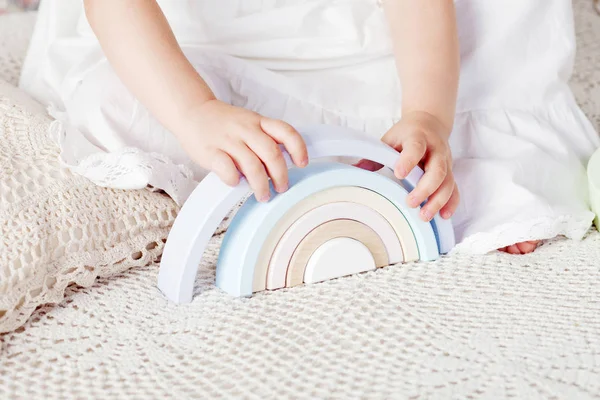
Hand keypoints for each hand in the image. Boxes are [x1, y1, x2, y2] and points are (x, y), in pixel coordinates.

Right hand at [177, 99, 307, 201]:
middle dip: (280, 175)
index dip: (298, 148)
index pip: (285, 131)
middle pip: (271, 153)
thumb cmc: (224, 123)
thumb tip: (284, 165)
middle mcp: (246, 129)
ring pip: (252, 164)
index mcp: (258, 122)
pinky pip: (226, 168)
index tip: (302, 164)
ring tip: (263, 196)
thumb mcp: (249, 122)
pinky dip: (234, 179)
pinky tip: (236, 184)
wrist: (192, 112)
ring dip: (261, 185)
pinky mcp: (210, 151)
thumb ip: (265, 138)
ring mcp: (228, 140)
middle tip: (282, 188)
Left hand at [355, 111, 458, 221]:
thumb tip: (356, 168)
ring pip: (448, 182)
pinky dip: (451, 203)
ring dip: (438, 200)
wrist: (430, 123)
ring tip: (424, 216)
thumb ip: (375, 154)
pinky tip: (443, 216)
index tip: (399, 174)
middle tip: (411, 202)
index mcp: (418, 137)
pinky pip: (454, 189)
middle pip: (437, 170)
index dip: (408, 160)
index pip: (415, 147)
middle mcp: (436, 150)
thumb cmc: (407, 134)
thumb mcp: (390, 138)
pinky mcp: (450, 173)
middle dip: (425, 188)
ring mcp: (446, 162)